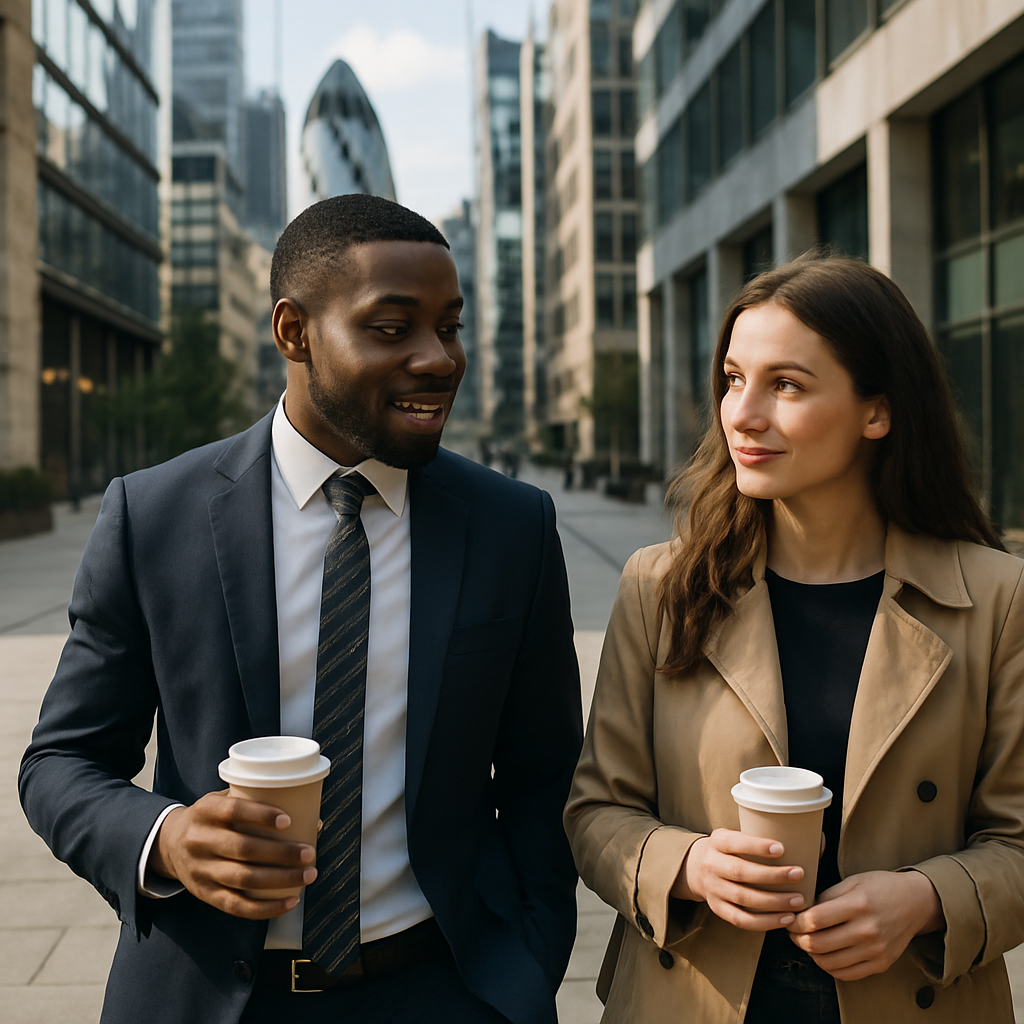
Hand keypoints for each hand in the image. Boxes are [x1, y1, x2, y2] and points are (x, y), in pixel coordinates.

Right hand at [150, 789, 316, 919]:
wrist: (170, 844)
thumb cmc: (211, 818)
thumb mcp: (221, 800)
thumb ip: (255, 802)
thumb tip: (309, 817)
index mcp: (205, 812)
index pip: (232, 811)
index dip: (261, 815)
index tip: (288, 821)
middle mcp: (200, 841)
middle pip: (243, 849)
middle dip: (281, 853)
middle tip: (309, 853)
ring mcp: (201, 871)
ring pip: (243, 879)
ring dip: (280, 879)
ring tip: (307, 875)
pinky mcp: (206, 894)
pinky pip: (237, 906)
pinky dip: (266, 908)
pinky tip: (290, 901)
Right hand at [671, 828, 806, 930]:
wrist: (696, 867)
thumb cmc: (730, 850)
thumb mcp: (738, 835)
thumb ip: (768, 838)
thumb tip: (817, 840)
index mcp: (718, 841)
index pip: (735, 843)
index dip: (757, 846)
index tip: (782, 848)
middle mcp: (712, 864)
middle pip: (741, 872)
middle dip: (772, 875)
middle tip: (798, 874)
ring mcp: (713, 889)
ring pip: (744, 898)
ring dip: (774, 902)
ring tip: (798, 901)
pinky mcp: (717, 908)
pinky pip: (742, 920)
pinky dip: (765, 922)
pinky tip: (785, 919)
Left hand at [787, 870, 944, 980]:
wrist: (916, 903)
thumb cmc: (880, 887)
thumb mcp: (852, 881)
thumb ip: (826, 896)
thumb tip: (802, 911)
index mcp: (857, 905)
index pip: (814, 920)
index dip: (795, 922)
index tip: (789, 918)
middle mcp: (867, 930)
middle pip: (818, 944)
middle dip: (797, 939)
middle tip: (792, 932)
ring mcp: (875, 950)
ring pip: (829, 963)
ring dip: (811, 954)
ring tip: (807, 942)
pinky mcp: (881, 964)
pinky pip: (847, 974)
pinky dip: (829, 967)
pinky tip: (825, 955)